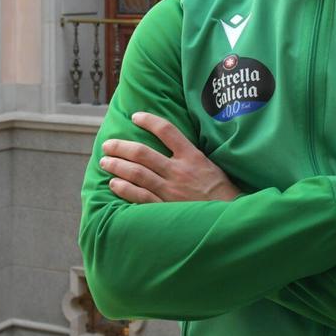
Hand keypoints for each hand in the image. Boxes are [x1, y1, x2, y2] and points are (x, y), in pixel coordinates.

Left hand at [100, 112, 242, 203]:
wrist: (230, 218)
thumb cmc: (222, 192)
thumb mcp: (212, 166)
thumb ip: (192, 155)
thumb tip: (174, 143)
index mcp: (193, 157)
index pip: (167, 131)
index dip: (149, 121)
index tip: (135, 117)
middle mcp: (179, 171)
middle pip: (143, 153)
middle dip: (121, 147)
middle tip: (108, 144)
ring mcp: (170, 191)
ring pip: (137, 174)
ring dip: (118, 166)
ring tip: (106, 162)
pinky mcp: (165, 208)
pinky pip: (140, 197)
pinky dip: (124, 189)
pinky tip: (114, 184)